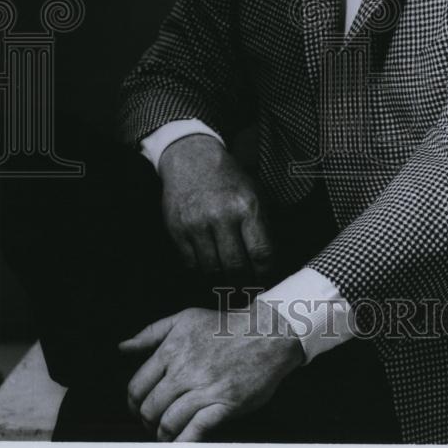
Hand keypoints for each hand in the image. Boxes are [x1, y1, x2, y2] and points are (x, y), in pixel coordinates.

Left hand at [120, 302, 303, 440]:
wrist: (266, 334)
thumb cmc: (224, 326)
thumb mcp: (185, 318)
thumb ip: (151, 333)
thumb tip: (122, 348)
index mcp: (172, 350)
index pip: (137, 387)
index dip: (133, 404)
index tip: (138, 409)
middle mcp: (184, 371)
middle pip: (150, 408)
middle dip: (147, 421)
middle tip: (152, 424)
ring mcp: (204, 389)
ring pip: (168, 423)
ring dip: (162, 434)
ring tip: (166, 434)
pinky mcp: (224, 405)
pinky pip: (194, 432)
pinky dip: (183, 443)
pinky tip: (182, 443)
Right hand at [158, 134, 273, 280]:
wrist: (192, 158)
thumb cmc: (229, 179)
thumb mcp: (255, 193)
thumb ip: (263, 226)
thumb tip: (270, 263)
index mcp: (247, 207)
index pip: (262, 254)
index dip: (266, 274)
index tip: (266, 279)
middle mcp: (222, 216)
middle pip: (236, 268)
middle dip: (245, 284)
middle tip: (248, 290)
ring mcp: (196, 224)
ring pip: (212, 270)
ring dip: (222, 280)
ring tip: (230, 282)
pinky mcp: (177, 230)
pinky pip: (191, 264)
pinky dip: (202, 271)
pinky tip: (210, 268)